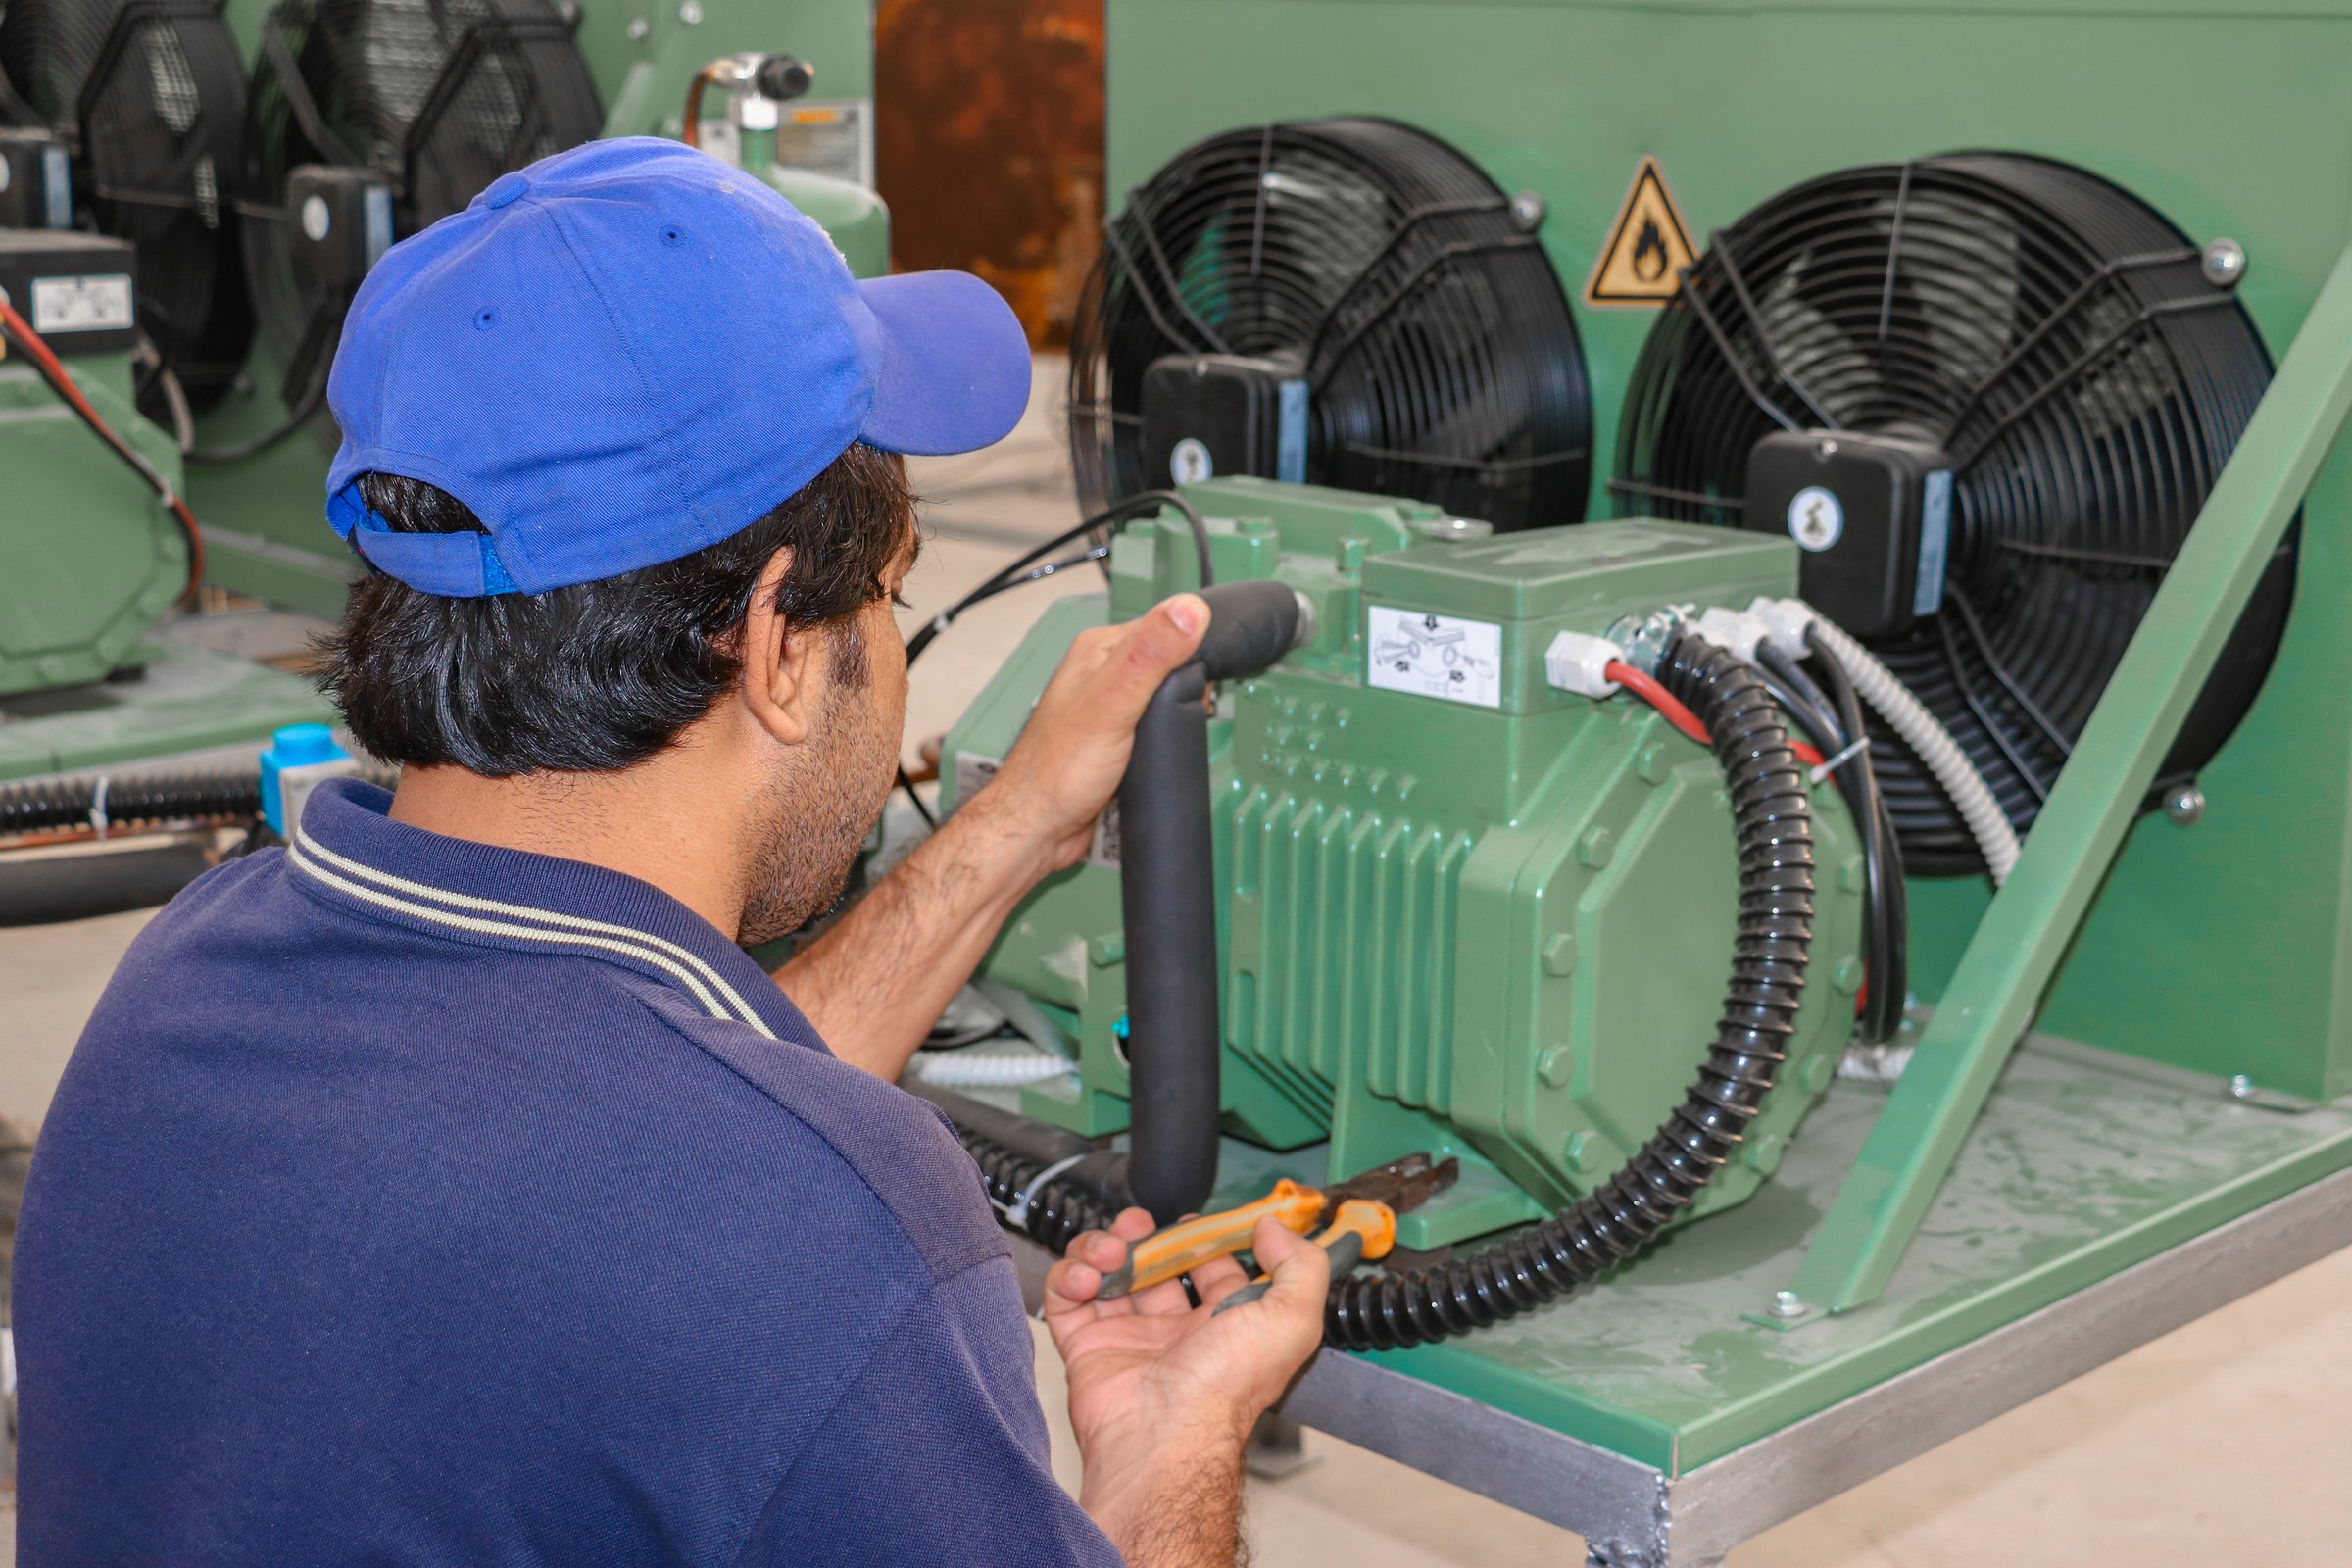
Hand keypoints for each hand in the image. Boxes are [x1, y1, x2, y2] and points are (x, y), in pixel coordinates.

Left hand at [976, 595, 1208, 869]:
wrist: (1038, 828)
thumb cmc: (1057, 771)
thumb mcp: (1113, 704)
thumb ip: (1150, 655)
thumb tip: (1188, 611)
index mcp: (1099, 651)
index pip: (1164, 626)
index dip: (1192, 649)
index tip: (1202, 676)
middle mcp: (1102, 673)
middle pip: (1168, 661)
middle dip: (1188, 686)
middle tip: (1189, 710)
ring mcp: (1109, 706)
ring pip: (1163, 695)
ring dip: (1178, 712)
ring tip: (1176, 729)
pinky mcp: (1117, 737)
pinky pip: (1155, 724)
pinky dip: (1167, 733)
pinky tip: (1165, 745)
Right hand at [1042, 1207, 1328, 1543]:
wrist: (1164, 1434)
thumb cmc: (1228, 1385)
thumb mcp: (1292, 1319)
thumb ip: (1299, 1265)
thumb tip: (1272, 1227)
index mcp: (1224, 1326)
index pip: (1214, 1270)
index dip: (1205, 1240)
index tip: (1194, 1220)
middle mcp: (1175, 1333)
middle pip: (1155, 1266)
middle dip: (1145, 1236)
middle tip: (1139, 1227)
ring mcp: (1127, 1338)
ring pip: (1107, 1274)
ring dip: (1102, 1247)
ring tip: (1109, 1252)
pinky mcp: (1086, 1348)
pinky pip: (1066, 1300)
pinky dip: (1068, 1276)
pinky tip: (1085, 1276)